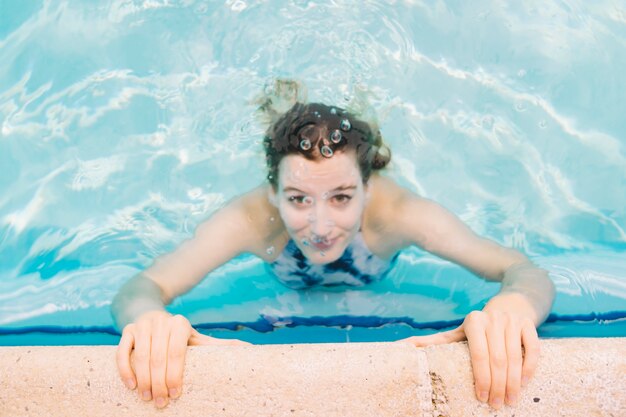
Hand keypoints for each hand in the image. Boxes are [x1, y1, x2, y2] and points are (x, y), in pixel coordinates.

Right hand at [116, 310, 250, 407]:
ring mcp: (142, 325)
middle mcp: (161, 322)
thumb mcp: (196, 339)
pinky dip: (126, 368)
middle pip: (159, 356)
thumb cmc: (177, 335)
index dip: (175, 375)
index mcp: (180, 324)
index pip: (178, 352)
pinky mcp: (126, 330)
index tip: (175, 394)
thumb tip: (251, 349)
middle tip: (161, 402)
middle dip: (159, 382)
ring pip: (141, 355)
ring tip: (148, 398)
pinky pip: (123, 351)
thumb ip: (218, 345)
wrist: (149, 315)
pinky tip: (131, 385)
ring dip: (144, 379)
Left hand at [395, 309, 538, 408]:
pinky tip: (524, 383)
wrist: (512, 303)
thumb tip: (403, 346)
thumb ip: (436, 340)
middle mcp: (493, 319)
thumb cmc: (481, 324)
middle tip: (496, 405)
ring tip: (510, 400)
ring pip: (515, 357)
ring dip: (513, 382)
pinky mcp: (529, 324)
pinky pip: (532, 349)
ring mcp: (512, 321)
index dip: (481, 378)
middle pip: (497, 359)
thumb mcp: (460, 331)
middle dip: (497, 385)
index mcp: (474, 321)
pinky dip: (529, 368)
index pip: (478, 355)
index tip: (481, 397)